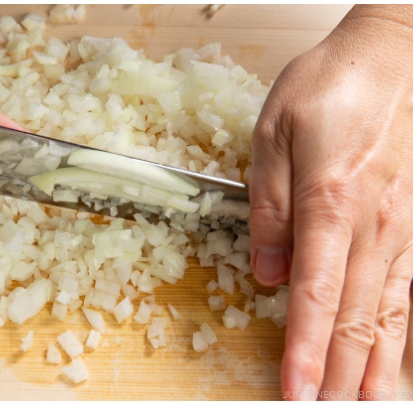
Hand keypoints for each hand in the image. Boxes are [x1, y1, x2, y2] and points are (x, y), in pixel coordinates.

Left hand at [249, 5, 411, 399]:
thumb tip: (267, 274)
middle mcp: (378, 225)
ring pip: (391, 314)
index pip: (317, 295)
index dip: (306, 350)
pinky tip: (398, 362)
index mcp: (332, 202)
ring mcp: (406, 228)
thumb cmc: (332, 84)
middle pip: (358, 317)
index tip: (294, 391)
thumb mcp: (273, 134)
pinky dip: (405, 334)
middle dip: (340, 375)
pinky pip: (413, 292)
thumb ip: (267, 208)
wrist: (398, 51)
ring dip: (377, 367)